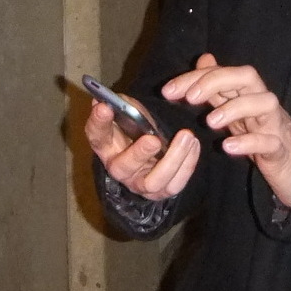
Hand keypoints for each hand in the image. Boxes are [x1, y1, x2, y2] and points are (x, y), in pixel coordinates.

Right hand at [84, 97, 200, 200]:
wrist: (158, 152)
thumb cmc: (141, 129)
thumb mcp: (133, 115)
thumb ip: (126, 107)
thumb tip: (114, 98)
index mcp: (107, 145)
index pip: (96, 135)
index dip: (98, 122)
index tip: (104, 106)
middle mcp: (120, 168)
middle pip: (123, 166)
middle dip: (138, 153)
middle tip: (153, 139)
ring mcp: (140, 183)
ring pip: (152, 181)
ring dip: (172, 159)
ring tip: (187, 136)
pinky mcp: (161, 191)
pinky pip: (175, 184)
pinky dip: (187, 164)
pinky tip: (194, 145)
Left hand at [162, 53, 290, 207]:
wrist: (290, 166)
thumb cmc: (260, 134)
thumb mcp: (235, 110)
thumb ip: (219, 87)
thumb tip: (203, 59)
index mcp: (249, 92)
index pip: (223, 73)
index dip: (195, 77)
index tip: (167, 91)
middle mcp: (263, 102)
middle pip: (247, 76)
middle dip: (216, 81)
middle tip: (190, 98)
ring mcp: (275, 124)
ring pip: (265, 103)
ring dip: (235, 108)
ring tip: (210, 122)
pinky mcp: (280, 149)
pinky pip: (270, 141)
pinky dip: (250, 142)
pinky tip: (228, 147)